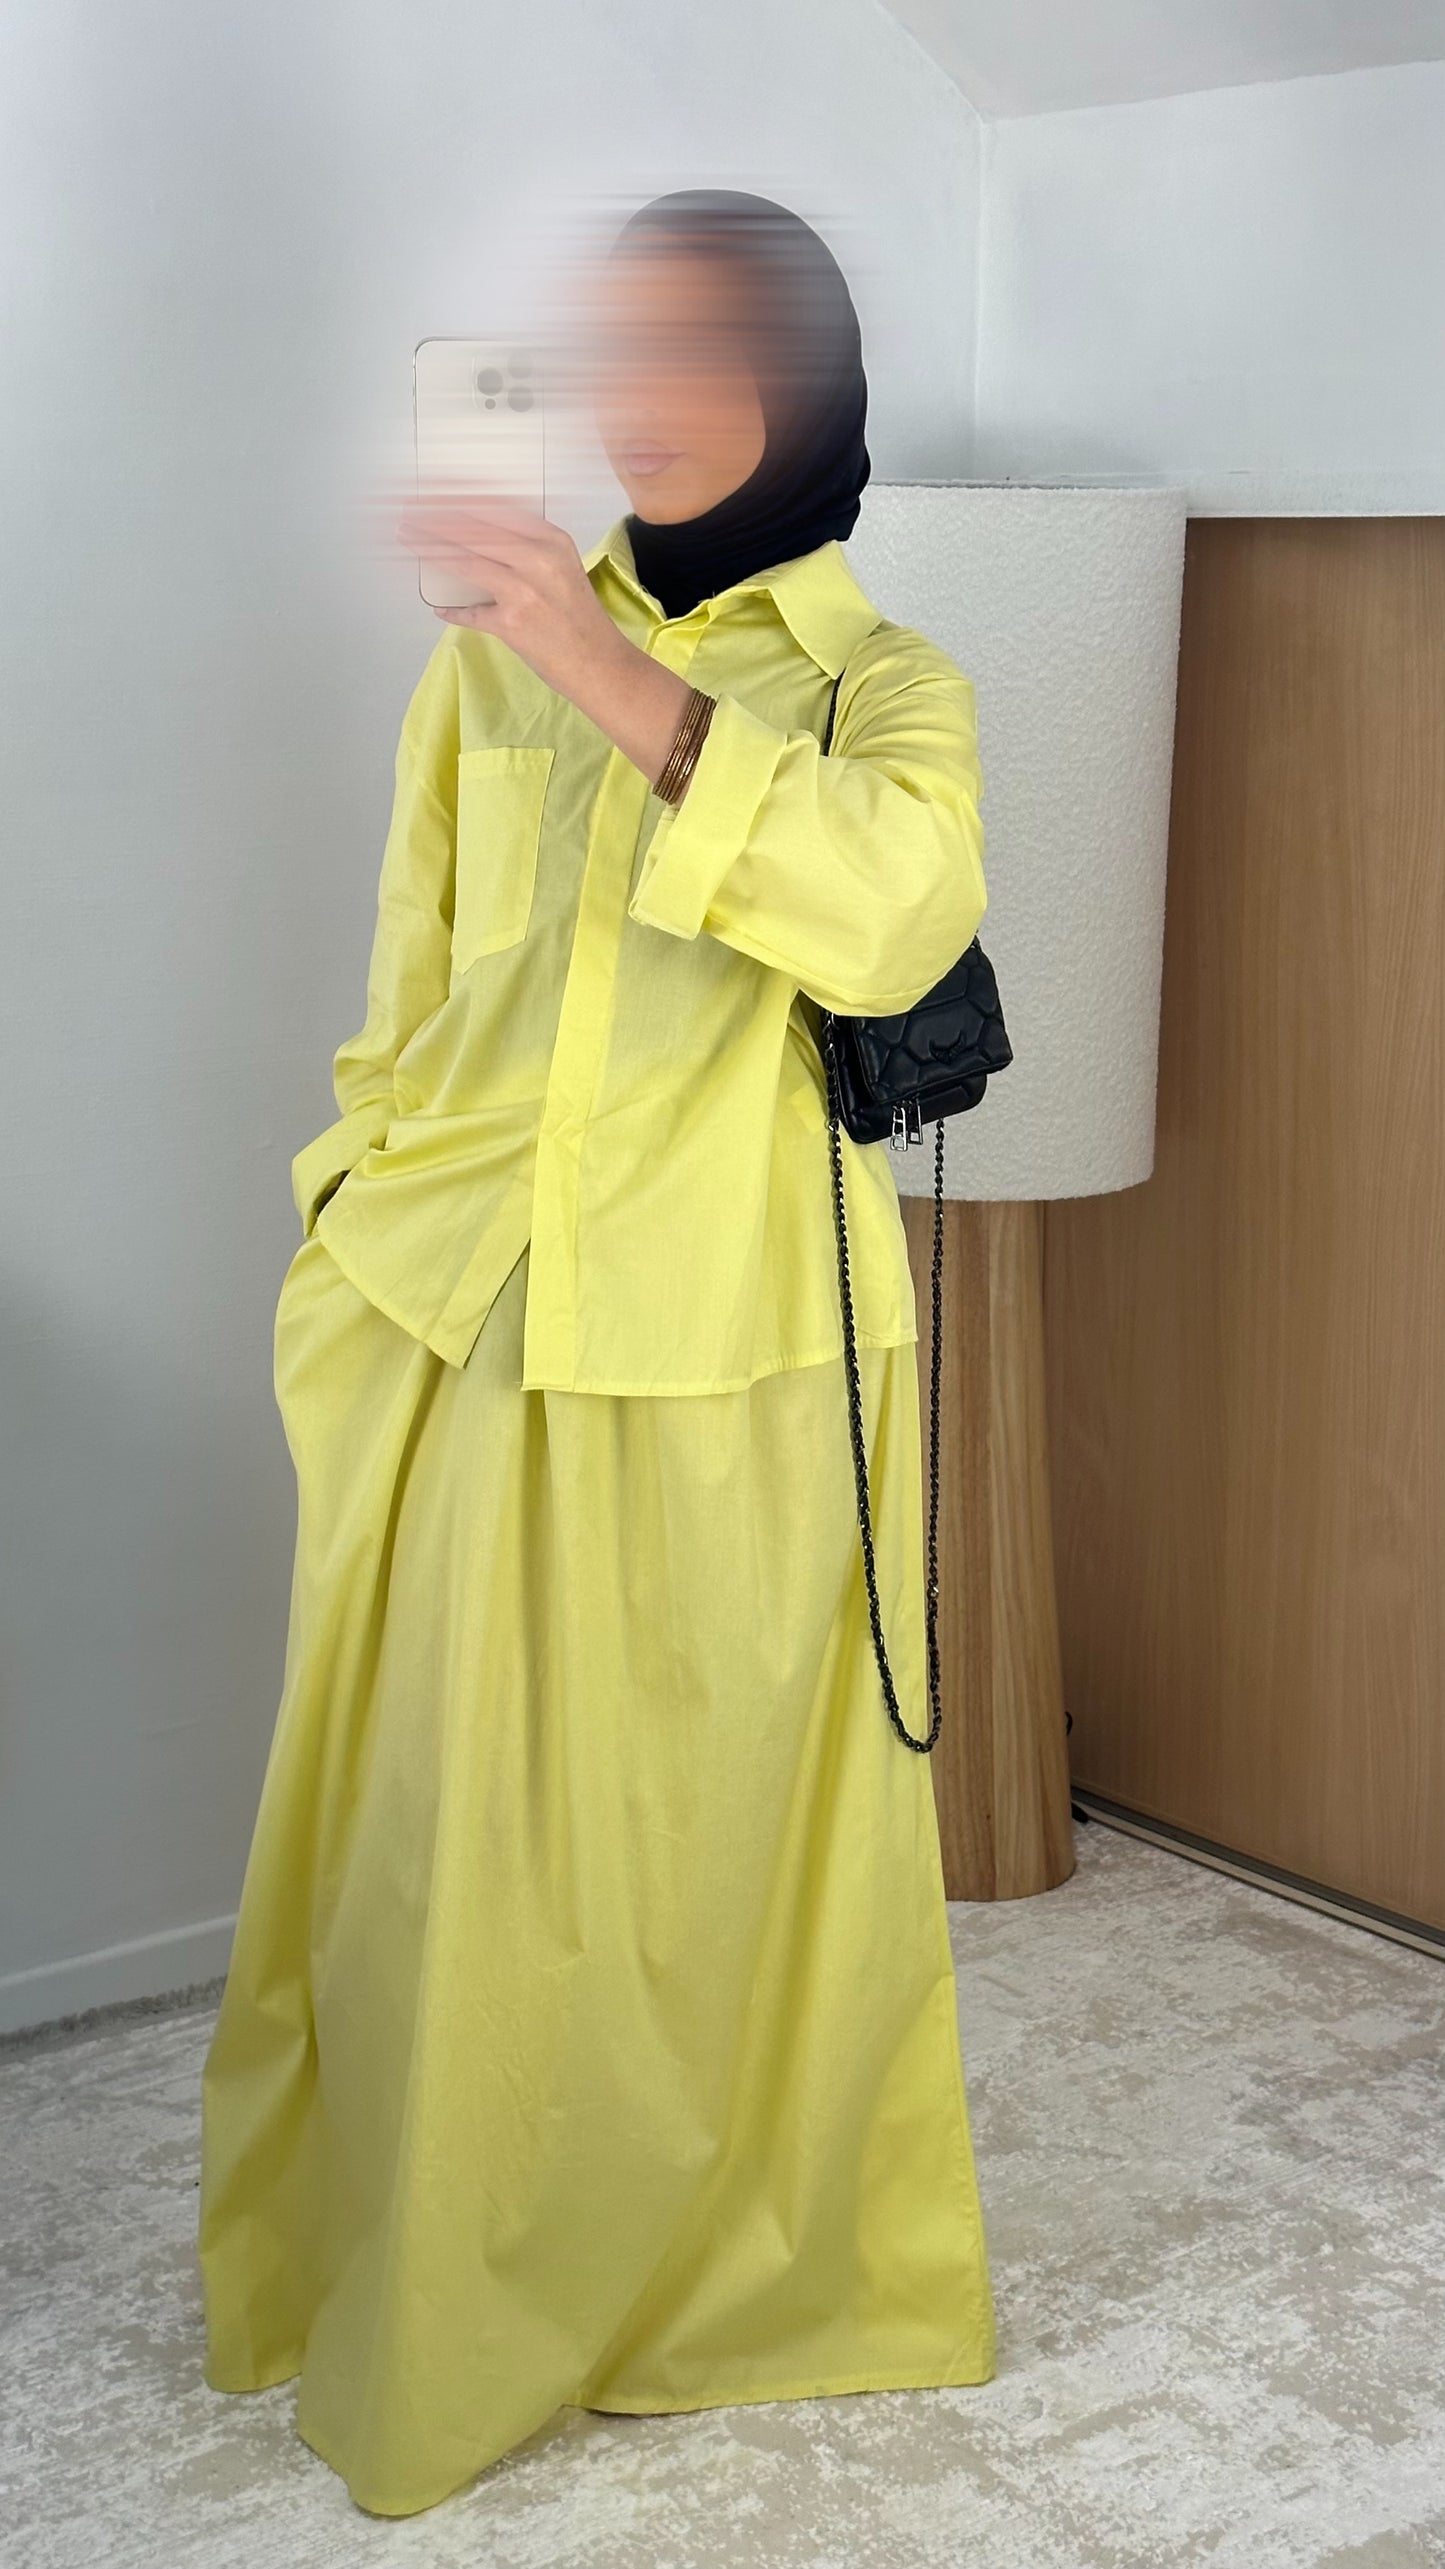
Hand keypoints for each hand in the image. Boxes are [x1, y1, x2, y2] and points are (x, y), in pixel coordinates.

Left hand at [393, 492, 692, 789]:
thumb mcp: (561, 571)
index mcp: (552, 541)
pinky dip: (454, 610)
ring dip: (432, 550)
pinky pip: (472, 611)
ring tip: (408, 540)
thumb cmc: (581, 622)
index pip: (496, 511)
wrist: (601, 665)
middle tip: (408, 514)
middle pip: (475, 530)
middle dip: (436, 520)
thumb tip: (482, 543)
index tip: (434, 495)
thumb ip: (527, 554)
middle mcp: (538, 558)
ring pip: (466, 561)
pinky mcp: (513, 622)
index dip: (459, 502)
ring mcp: (524, 590)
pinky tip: (438, 606)